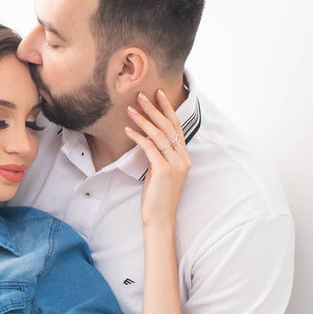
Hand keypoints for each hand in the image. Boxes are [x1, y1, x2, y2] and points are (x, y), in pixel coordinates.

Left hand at [125, 89, 191, 229]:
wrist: (160, 218)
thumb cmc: (157, 197)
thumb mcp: (159, 172)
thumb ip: (158, 156)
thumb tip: (147, 140)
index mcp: (184, 157)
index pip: (176, 127)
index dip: (167, 109)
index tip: (158, 94)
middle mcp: (183, 158)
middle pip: (169, 127)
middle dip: (154, 108)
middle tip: (141, 95)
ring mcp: (175, 165)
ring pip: (159, 135)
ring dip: (143, 120)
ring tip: (130, 109)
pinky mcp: (164, 171)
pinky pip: (150, 148)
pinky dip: (138, 137)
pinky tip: (128, 130)